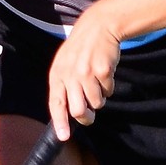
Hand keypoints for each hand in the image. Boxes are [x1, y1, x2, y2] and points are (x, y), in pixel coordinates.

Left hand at [47, 13, 121, 139]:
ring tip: (98, 85)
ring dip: (99, 99)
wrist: (98, 27)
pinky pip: (109, 91)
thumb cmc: (80, 51)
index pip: (56, 103)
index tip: (64, 137)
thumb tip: (68, 114)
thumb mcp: (64, 65)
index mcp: (57, 74)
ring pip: (96, 102)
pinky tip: (105, 74)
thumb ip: (64, 87)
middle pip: (78, 110)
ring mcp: (87, 72)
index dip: (60, 122)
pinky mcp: (103, 70)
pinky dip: (109, 87)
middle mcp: (70, 74)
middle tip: (90, 116)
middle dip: (86, 117)